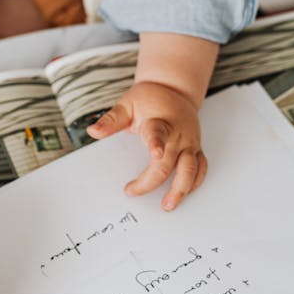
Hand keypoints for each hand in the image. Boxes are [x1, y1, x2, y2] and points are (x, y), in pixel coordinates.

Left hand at [86, 81, 207, 209]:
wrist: (175, 89)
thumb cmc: (150, 99)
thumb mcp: (127, 105)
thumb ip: (111, 120)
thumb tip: (93, 131)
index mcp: (160, 122)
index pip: (157, 134)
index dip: (157, 144)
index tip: (156, 154)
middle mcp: (177, 134)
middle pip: (169, 162)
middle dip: (153, 181)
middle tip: (134, 191)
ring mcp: (189, 143)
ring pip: (191, 169)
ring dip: (181, 189)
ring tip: (169, 204)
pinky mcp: (196, 148)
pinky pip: (200, 168)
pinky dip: (195, 183)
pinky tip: (184, 193)